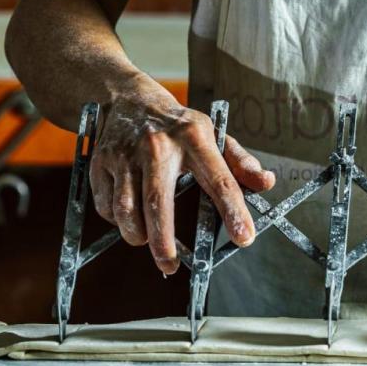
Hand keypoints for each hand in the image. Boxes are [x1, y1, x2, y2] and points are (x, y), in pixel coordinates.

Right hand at [88, 76, 274, 274]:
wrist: (129, 100)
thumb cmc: (179, 126)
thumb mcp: (214, 135)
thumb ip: (240, 162)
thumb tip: (266, 183)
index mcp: (194, 138)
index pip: (219, 179)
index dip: (233, 211)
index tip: (245, 238)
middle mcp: (157, 146)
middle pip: (158, 201)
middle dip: (163, 240)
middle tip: (171, 265)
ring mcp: (124, 154)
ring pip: (126, 208)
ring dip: (137, 235)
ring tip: (150, 244)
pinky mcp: (101, 163)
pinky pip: (106, 205)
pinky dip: (119, 222)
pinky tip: (132, 222)